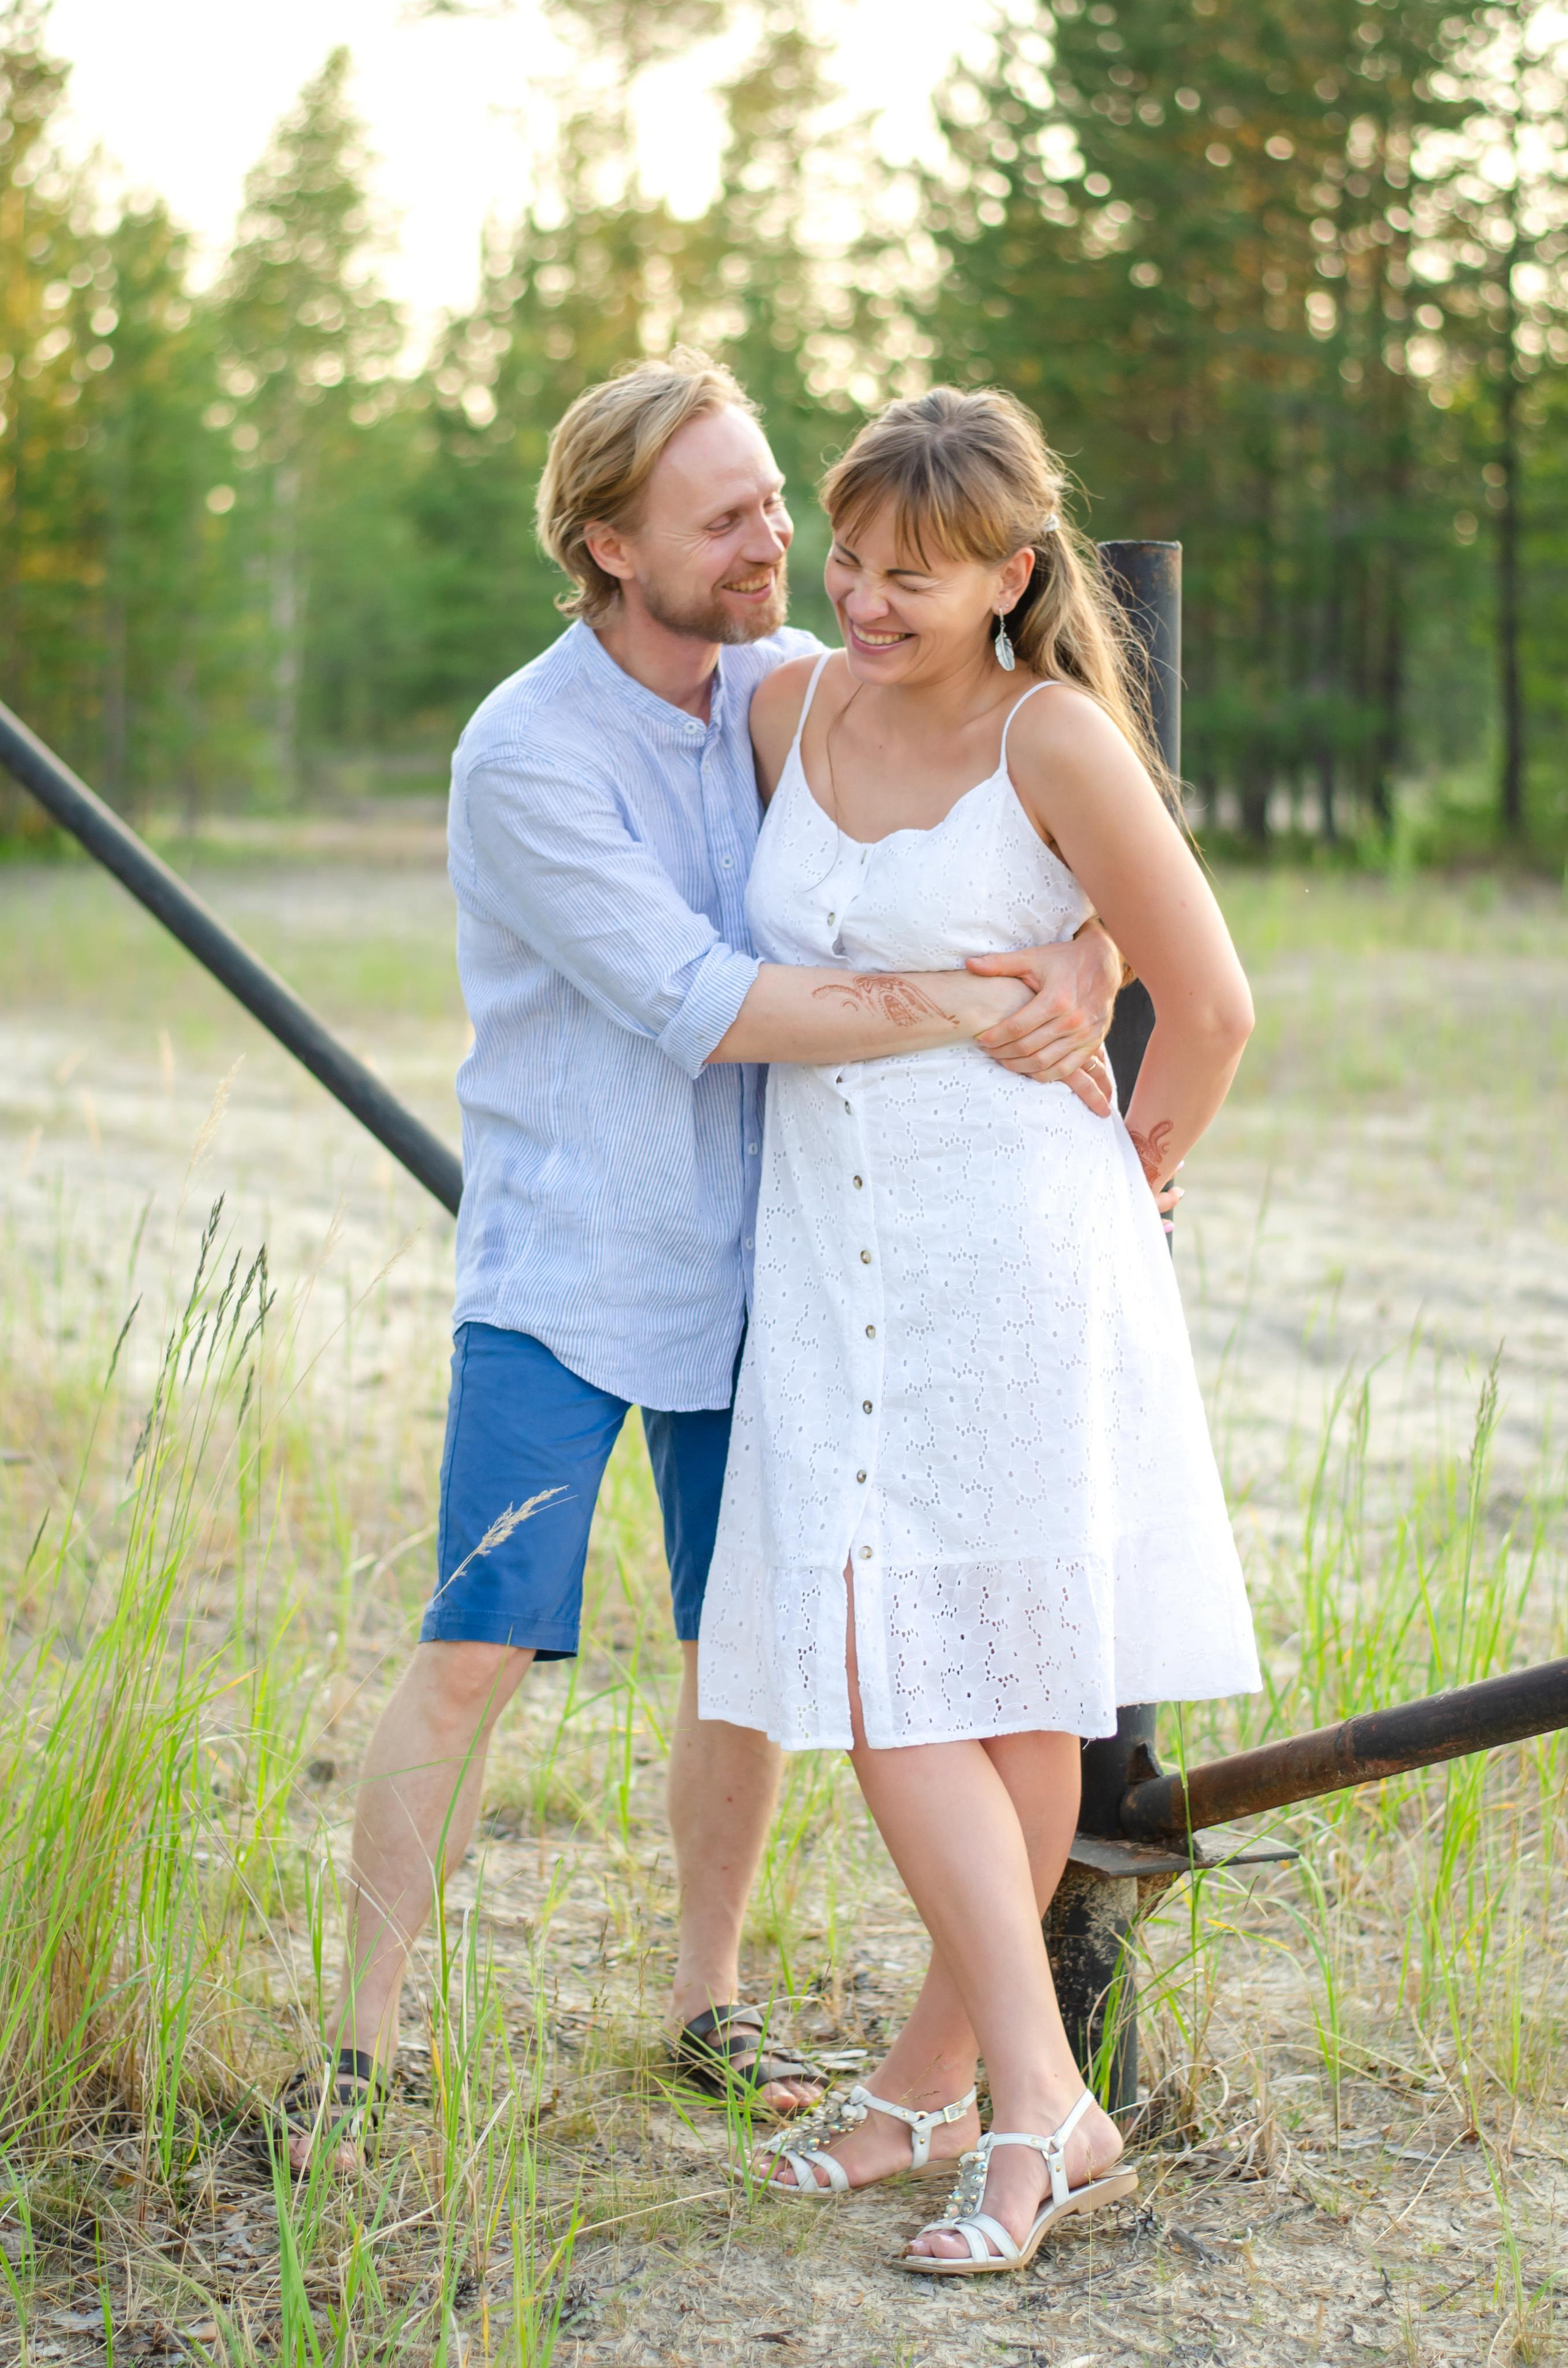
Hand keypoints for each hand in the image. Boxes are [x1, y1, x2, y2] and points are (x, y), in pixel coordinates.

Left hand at [967, 926, 1121, 1101]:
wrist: (1103, 962)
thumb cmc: (1063, 959)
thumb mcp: (1032, 957)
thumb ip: (1000, 964)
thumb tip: (969, 964)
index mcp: (1056, 999)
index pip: (1017, 1027)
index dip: (995, 1037)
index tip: (980, 1039)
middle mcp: (1073, 1020)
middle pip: (1028, 1048)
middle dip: (1002, 1053)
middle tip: (987, 1050)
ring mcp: (1084, 1035)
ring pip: (1044, 1063)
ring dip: (1018, 1066)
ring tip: (1002, 1059)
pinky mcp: (1092, 1044)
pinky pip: (1065, 1069)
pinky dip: (1042, 1074)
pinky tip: (1026, 1068)